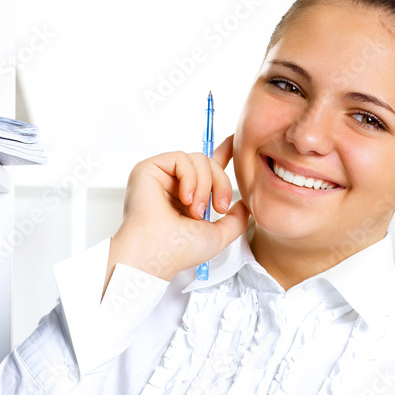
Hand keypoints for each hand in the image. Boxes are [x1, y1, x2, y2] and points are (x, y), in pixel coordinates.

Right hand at [106, 135, 249, 285]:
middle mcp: (174, 184)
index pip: (207, 169)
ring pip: (198, 159)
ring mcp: (161, 175)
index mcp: (189, 197)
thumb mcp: (218, 236)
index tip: (235, 140)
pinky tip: (185, 199)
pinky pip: (181, 158)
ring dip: (204, 185)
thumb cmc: (180, 250)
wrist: (157, 253)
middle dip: (221, 183)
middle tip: (219, 208)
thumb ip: (236, 219)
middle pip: (208, 163)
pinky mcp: (149, 168)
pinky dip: (190, 178)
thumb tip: (245, 203)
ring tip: (195, 210)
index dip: (223, 153)